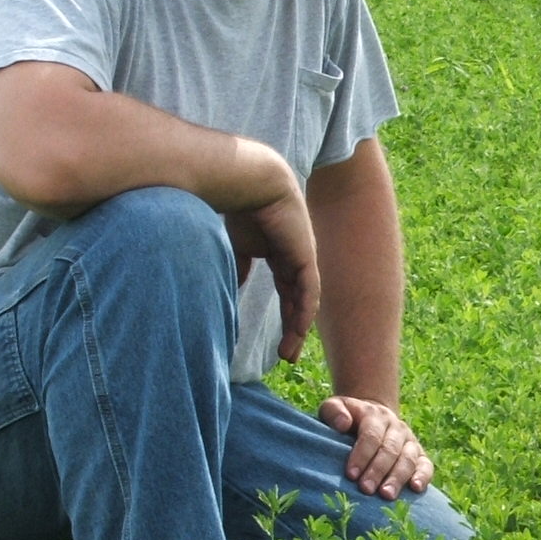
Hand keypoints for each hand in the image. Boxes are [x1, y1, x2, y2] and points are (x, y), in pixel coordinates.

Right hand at [224, 195, 318, 362]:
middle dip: (292, 330)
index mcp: (280, 254)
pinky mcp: (305, 257)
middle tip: (286, 356)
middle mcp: (295, 259)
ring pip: (304, 302)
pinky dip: (303, 313)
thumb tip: (232, 289)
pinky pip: (308, 292)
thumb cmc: (241, 207)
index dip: (283, 317)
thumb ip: (239, 268)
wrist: (253, 183)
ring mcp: (303, 258)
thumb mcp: (237, 246)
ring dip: (297, 329)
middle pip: (297, 302)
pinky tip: (297, 332)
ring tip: (288, 353)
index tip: (276, 342)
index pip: (286, 292)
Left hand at [318, 395, 433, 497]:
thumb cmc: (347, 418)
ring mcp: (410, 441)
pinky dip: (423, 476)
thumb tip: (342, 424)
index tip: (351, 475)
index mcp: (375, 416)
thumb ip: (333, 411)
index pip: (371, 435)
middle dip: (377, 470)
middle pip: (390, 449)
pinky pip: (426, 465)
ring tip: (386, 495)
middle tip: (366, 489)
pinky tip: (415, 489)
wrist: (372, 417)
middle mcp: (396, 427)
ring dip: (397, 477)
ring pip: (408, 458)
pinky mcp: (420, 454)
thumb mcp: (333, 408)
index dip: (362, 455)